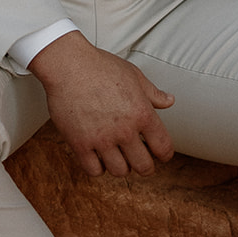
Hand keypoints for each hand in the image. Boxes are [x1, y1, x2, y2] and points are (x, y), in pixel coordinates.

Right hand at [29, 31, 174, 176]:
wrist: (68, 64)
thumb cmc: (100, 66)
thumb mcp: (133, 75)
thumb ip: (153, 93)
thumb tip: (169, 101)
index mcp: (142, 113)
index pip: (164, 147)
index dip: (164, 153)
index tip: (160, 153)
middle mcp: (124, 130)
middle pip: (144, 167)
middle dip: (145, 166)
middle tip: (139, 159)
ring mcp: (102, 139)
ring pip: (120, 171)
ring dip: (121, 165)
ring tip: (116, 155)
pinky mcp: (80, 144)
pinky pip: (94, 170)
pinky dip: (98, 166)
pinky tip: (97, 155)